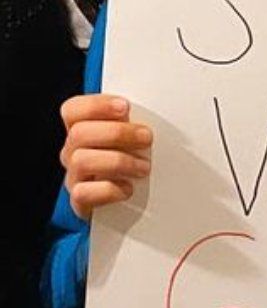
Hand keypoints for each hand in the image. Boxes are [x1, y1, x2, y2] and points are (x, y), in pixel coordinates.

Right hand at [60, 94, 151, 219]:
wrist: (128, 202)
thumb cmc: (132, 159)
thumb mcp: (133, 135)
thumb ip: (133, 121)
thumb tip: (152, 109)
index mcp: (83, 129)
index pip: (73, 110)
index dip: (96, 105)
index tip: (125, 107)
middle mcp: (73, 151)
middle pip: (79, 133)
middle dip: (118, 133)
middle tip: (146, 138)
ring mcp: (74, 177)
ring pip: (81, 161)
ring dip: (119, 162)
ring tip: (144, 167)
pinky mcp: (80, 201)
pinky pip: (84, 193)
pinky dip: (110, 190)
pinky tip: (128, 188)